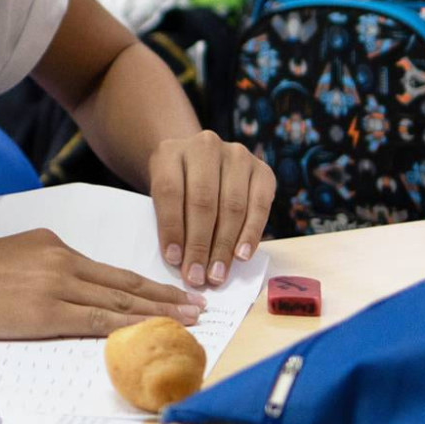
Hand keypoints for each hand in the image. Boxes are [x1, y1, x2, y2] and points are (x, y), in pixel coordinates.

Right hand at [0, 230, 203, 339]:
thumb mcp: (8, 255)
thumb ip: (40, 266)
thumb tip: (63, 286)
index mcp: (52, 244)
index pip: (109, 269)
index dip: (145, 283)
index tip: (173, 292)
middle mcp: (60, 259)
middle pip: (124, 282)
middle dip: (166, 296)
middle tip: (199, 307)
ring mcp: (54, 285)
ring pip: (118, 302)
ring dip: (158, 313)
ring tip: (188, 322)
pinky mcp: (45, 312)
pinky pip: (96, 321)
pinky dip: (127, 328)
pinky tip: (148, 335)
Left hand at [149, 132, 275, 289]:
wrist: (201, 161)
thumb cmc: (178, 187)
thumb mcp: (162, 194)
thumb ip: (168, 218)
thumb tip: (180, 262)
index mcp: (170, 151)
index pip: (169, 191)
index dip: (172, 228)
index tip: (174, 260)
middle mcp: (205, 146)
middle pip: (203, 201)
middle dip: (200, 245)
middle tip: (198, 277)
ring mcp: (237, 155)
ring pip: (232, 206)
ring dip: (224, 246)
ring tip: (217, 274)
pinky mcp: (262, 169)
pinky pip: (259, 205)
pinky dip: (251, 233)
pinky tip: (242, 255)